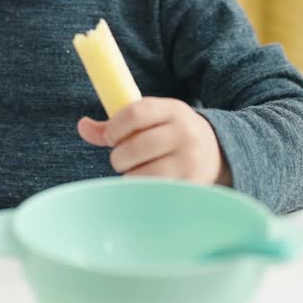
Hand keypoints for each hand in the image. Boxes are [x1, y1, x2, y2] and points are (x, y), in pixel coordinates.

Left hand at [77, 97, 231, 185]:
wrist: (220, 152)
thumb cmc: (172, 135)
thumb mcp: (153, 119)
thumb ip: (116, 123)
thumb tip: (82, 127)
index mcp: (173, 110)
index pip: (135, 113)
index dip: (114, 127)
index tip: (111, 136)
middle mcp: (184, 134)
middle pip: (134, 147)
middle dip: (119, 155)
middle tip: (124, 157)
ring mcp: (189, 162)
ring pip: (140, 174)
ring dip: (130, 175)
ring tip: (139, 170)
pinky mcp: (190, 186)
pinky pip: (151, 192)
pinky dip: (142, 190)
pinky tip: (148, 183)